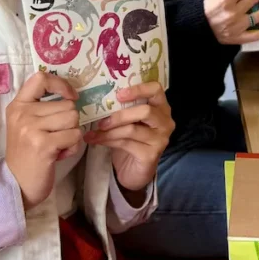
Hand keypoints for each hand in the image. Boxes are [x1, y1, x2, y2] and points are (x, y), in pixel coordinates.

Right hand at [5, 71, 82, 209]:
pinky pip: (75, 135)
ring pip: (74, 118)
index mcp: (18, 105)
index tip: (70, 97)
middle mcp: (23, 113)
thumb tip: (72, 94)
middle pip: (67, 104)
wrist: (16, 184)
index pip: (41, 78)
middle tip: (56, 137)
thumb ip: (43, 107)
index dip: (61, 84)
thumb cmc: (27, 153)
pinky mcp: (44, 144)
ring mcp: (32, 128)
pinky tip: (59, 154)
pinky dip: (73, 147)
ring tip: (57, 145)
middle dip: (69, 122)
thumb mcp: (27, 124)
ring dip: (72, 134)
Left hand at [84, 82, 173, 200]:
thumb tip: (99, 97)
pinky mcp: (151, 154)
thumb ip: (123, 108)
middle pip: (145, 111)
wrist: (135, 170)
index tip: (118, 94)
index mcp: (161, 107)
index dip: (139, 89)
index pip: (156, 90)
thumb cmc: (131, 140)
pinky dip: (108, 141)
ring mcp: (160, 139)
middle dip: (120, 115)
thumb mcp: (129, 121)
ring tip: (93, 132)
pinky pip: (126, 143)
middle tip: (101, 120)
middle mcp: (165, 122)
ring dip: (109, 131)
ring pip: (132, 129)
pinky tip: (96, 140)